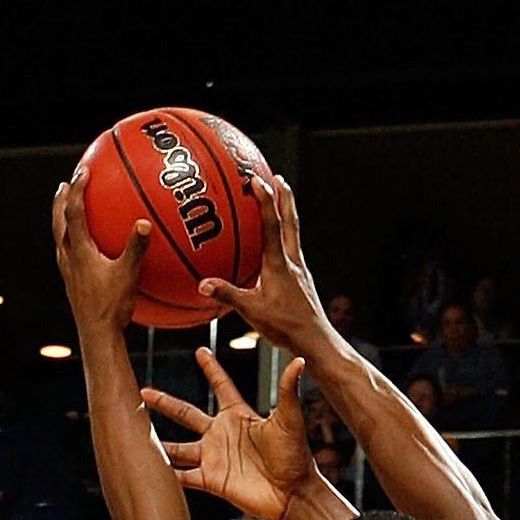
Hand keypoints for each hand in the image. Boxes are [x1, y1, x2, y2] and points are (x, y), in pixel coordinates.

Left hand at [52, 172, 149, 335]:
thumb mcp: (128, 276)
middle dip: (61, 201)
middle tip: (64, 185)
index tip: (83, 171)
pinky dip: (71, 243)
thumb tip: (144, 223)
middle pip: (59, 221)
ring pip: (60, 238)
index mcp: (79, 251)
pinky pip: (67, 255)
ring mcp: (68, 272)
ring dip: (62, 220)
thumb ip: (135, 248)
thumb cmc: (112, 308)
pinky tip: (81, 248)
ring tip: (66, 210)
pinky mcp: (71, 284)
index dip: (78, 189)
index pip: (74, 212)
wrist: (96, 336)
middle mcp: (69, 258)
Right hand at [143, 346, 315, 519]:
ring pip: (178, 447)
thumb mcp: (289, 419)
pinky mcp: (211, 480)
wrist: (294, 494)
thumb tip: (299, 360)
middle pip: (186, 414)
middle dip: (165, 403)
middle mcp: (221, 434)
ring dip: (158, 441)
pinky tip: (147, 466)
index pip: (221, 385)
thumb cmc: (295, 456)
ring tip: (134, 431)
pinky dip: (166, 472)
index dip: (212, 368)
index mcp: (238, 415)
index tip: (200, 351)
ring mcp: (214, 458)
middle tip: (143, 391)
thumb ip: (287, 390)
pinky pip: (183, 475)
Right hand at [196, 170, 329, 352]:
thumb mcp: (253, 312)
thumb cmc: (287, 328)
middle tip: (277, 176)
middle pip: (290, 221)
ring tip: (281, 197)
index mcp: (280, 264)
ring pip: (294, 233)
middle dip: (284, 197)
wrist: (317, 343)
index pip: (272, 224)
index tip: (256, 179)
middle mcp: (293, 262)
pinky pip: (291, 251)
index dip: (265, 200)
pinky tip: (278, 243)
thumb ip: (228, 296)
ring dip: (287, 213)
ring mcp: (300, 271)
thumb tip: (203, 285)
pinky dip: (285, 237)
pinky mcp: (302, 281)